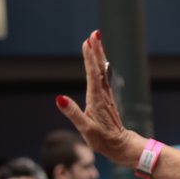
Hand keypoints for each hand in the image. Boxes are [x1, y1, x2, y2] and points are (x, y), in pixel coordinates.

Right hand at [56, 31, 145, 167]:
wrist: (120, 145)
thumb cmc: (102, 139)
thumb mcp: (85, 129)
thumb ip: (72, 113)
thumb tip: (59, 98)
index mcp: (96, 99)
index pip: (92, 74)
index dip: (89, 58)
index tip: (87, 43)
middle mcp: (102, 94)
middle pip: (99, 68)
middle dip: (96, 50)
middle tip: (94, 33)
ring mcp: (106, 95)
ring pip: (102, 70)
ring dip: (99, 54)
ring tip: (96, 40)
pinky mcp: (106, 98)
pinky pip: (103, 76)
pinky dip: (100, 65)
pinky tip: (100, 59)